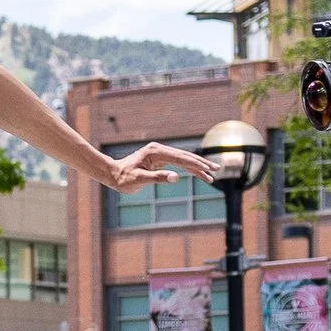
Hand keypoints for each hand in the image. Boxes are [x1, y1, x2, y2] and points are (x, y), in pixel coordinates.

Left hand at [102, 142, 222, 189]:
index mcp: (156, 152)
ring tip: (211, 175)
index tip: (209, 170)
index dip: (196, 165)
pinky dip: (188, 168)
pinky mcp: (159, 158)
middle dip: (202, 163)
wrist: (112, 174)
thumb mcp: (139, 180)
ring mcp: (160, 153)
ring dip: (197, 166)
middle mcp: (159, 149)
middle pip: (185, 156)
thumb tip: (176, 177)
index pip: (181, 158)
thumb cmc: (123, 179)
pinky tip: (198, 173)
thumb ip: (158, 178)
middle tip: (217, 170)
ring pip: (183, 159)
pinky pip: (177, 162)